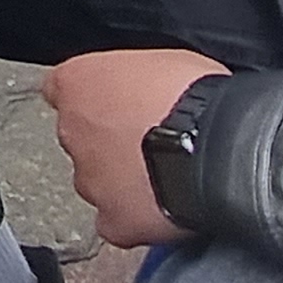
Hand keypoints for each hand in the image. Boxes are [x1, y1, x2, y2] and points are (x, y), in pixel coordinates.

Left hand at [46, 48, 222, 247]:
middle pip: (81, 139)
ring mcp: (89, 179)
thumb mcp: (161, 60)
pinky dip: (133, 218)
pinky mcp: (113, 220)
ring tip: (165, 176)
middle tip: (150, 142)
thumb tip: (145, 89)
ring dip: (121, 181)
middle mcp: (71, 131)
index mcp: (77, 82)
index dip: (92, 99)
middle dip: (109, 142)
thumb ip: (133, 78)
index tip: (115, 105)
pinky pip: (115, 222)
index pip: (63, 89)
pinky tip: (163, 210)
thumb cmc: (196, 95)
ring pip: (96, 182)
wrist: (218, 145)